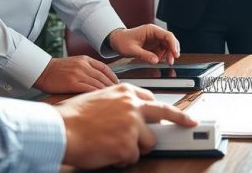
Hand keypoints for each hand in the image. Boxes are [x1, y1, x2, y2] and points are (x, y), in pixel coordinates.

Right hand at [33, 55, 118, 93]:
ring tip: (110, 99)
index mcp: (85, 59)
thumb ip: (86, 68)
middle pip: (103, 76)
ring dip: (105, 91)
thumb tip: (98, 79)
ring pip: (97, 83)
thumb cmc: (57, 70)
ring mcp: (78, 73)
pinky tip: (100, 100)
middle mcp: (83, 65)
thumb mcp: (74, 63)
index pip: (104, 68)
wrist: (42, 71)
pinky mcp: (73, 82)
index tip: (117, 83)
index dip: (112, 76)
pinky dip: (96, 94)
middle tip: (116, 94)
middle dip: (111, 86)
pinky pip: (89, 89)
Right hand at [56, 83, 197, 168]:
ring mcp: (132, 125)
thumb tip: (131, 115)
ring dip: (132, 148)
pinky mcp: (128, 145)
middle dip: (181, 119)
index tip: (179, 112)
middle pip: (165, 113)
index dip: (166, 109)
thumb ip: (119, 104)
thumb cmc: (72, 116)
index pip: (154, 100)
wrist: (59, 129)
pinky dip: (120, 159)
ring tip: (111, 144)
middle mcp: (133, 106)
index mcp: (126, 92)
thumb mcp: (98, 98)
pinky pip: (131, 158)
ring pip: (146, 143)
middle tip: (191, 123)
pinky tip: (105, 151)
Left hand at [109, 24, 180, 64]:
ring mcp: (155, 39)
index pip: (167, 35)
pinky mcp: (153, 45)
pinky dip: (162, 56)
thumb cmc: (123, 41)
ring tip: (165, 62)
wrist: (116, 41)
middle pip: (170, 41)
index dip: (173, 45)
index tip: (175, 54)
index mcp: (151, 30)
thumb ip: (144, 55)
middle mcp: (155, 33)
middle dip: (172, 51)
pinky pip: (162, 50)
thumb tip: (156, 61)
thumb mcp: (132, 50)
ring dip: (168, 54)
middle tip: (171, 61)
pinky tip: (158, 60)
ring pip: (167, 46)